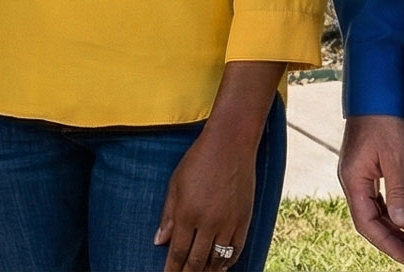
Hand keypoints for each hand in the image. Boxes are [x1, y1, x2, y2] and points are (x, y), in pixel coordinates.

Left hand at [156, 120, 259, 271]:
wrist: (230, 145)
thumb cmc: (198, 160)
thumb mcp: (175, 184)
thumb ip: (167, 215)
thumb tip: (158, 241)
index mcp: (187, 213)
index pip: (178, 252)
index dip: (172, 269)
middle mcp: (208, 222)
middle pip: (196, 261)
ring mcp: (228, 223)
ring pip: (217, 259)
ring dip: (207, 271)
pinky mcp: (244, 220)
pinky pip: (236, 250)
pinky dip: (228, 262)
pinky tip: (221, 266)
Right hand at [338, 114, 403, 263]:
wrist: (375, 94)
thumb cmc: (384, 121)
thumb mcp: (395, 157)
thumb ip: (398, 191)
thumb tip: (402, 223)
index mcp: (353, 178)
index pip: (365, 222)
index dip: (384, 242)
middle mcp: (351, 179)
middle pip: (366, 219)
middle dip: (387, 239)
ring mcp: (357, 174)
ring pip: (371, 209)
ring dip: (388, 227)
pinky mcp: (365, 168)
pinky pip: (374, 198)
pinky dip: (388, 211)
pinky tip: (403, 219)